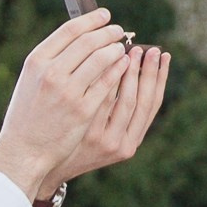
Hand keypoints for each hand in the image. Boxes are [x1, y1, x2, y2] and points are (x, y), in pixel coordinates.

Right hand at [0, 9, 136, 204]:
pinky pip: (107, 83)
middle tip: (118, 30)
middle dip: (107, 32)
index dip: (91, 19)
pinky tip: (124, 64)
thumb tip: (81, 36)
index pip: (69, 30)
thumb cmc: (27, 114)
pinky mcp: (83, 110)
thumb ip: (51, 59)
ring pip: (101, 59)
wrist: (23, 150)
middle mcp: (51, 73)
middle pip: (88, 41)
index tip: (105, 15)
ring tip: (122, 46)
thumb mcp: (30, 79)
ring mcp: (68, 92)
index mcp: (36, 61)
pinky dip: (118, 69)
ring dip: (115, 49)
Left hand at [59, 43, 170, 175]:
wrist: (41, 158)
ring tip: (129, 49)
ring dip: (128, 72)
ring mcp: (100, 137)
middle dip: (148, 72)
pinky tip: (105, 59)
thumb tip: (131, 65)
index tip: (165, 55)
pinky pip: (98, 98)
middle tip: (151, 49)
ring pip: (122, 99)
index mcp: (130, 142)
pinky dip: (105, 78)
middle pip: (141, 101)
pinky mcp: (81, 128)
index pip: (152, 105)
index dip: (160, 78)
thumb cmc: (75, 140)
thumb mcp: (103, 134)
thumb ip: (117, 111)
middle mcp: (119, 142)